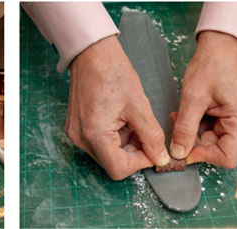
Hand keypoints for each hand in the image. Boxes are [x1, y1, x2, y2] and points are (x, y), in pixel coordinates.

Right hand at [68, 35, 169, 179]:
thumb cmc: (113, 72)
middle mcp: (81, 138)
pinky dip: (115, 136)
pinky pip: (100, 142)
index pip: (119, 169)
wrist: (92, 53)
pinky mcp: (77, 128)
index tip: (154, 150)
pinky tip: (122, 119)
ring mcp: (77, 134)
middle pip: (112, 162)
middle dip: (134, 152)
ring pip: (108, 153)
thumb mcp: (139, 105)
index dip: (140, 163)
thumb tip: (159, 157)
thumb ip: (151, 136)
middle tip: (147, 133)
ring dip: (126, 144)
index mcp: (95, 134)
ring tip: (133, 120)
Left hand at [171, 31, 236, 168]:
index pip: (226, 158)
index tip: (182, 148)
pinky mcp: (227, 118)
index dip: (202, 156)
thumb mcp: (194, 97)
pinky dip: (195, 126)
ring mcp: (236, 122)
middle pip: (216, 150)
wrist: (220, 46)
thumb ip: (185, 128)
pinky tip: (187, 113)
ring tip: (179, 115)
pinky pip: (209, 131)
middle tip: (175, 127)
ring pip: (209, 142)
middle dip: (193, 143)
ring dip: (191, 133)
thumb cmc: (212, 65)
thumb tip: (178, 153)